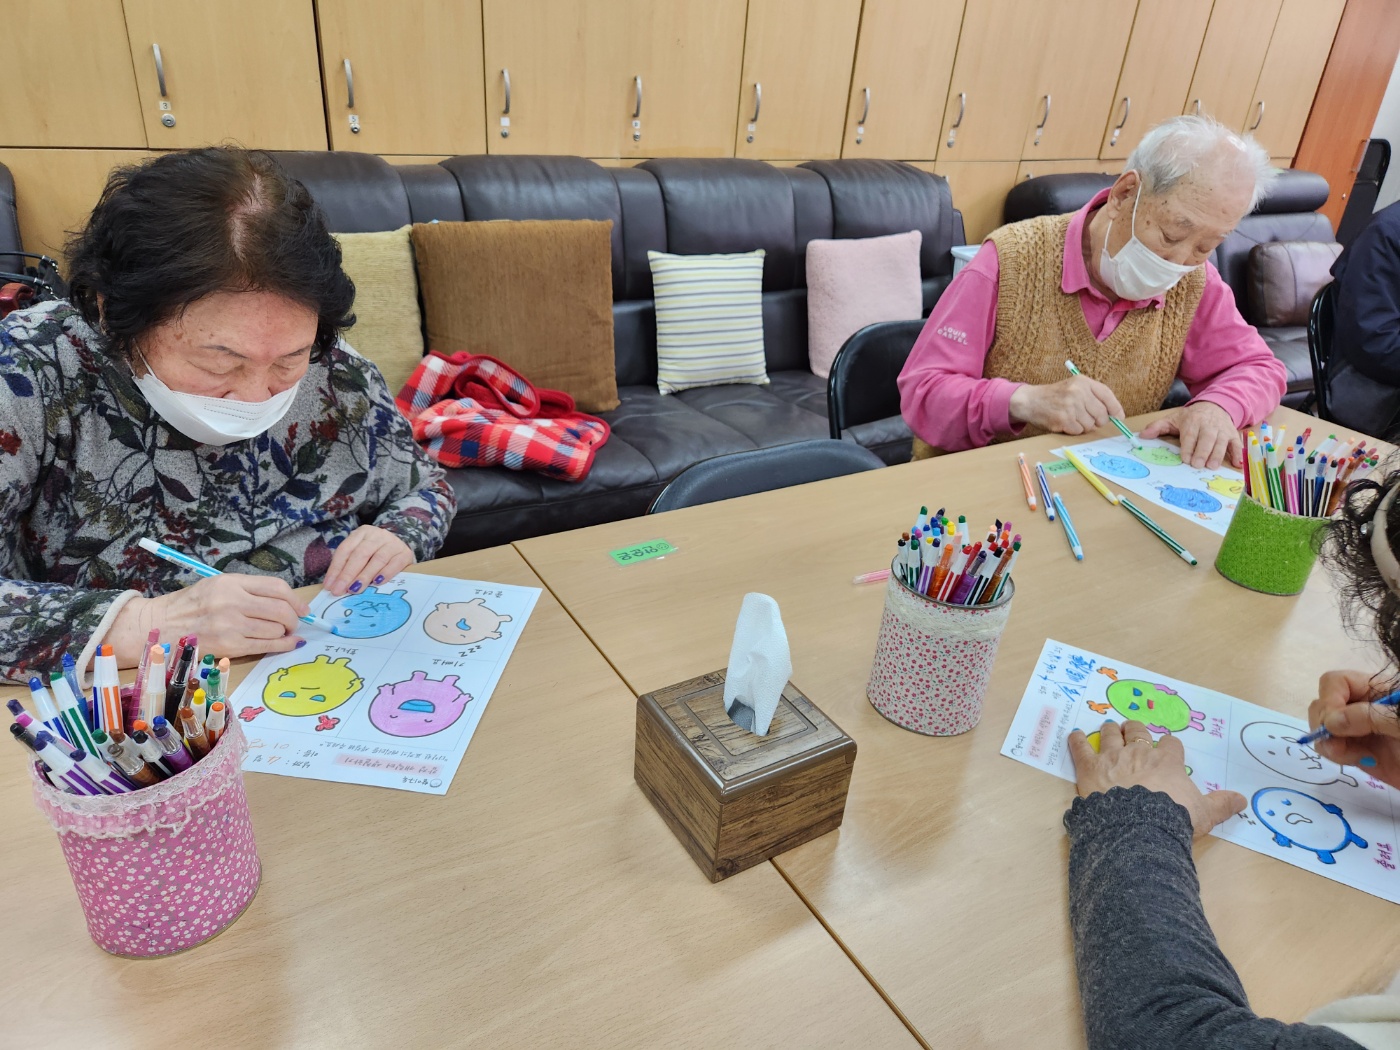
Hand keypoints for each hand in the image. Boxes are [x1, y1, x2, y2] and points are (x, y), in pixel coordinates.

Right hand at [111, 573, 309, 662]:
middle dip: (294, 618)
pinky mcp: (229, 646)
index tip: (303, 608)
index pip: (277, 587)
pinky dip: (283, 645)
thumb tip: (285, 601)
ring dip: (286, 633)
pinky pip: (266, 646)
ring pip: (276, 629)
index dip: (296, 599)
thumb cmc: (190, 605)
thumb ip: (249, 590)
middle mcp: (232, 602)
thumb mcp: (217, 586)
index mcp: (230, 583)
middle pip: (281, 609)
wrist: (159, 626)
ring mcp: (231, 625)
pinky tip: (288, 644)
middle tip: (295, 623)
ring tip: (284, 633)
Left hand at [323, 525, 415, 596]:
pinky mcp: (405, 553)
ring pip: (377, 559)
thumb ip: (348, 567)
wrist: (401, 548)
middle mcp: (377, 535)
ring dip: (364, 576)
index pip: (346, 549)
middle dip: (348, 574)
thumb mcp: (360, 554)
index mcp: (361, 533)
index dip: (336, 568)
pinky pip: (394, 564)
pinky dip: (385, 574)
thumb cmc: (375, 554)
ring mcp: (393, 543)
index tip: (329, 586)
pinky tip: (377, 583)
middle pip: (360, 554)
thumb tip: (334, 586)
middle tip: (339, 590)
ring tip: (355, 589)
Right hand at [1008, 377, 1125, 434]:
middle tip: (1088, 419)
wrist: (1030, 401)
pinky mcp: (1063, 420)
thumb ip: (1093, 396)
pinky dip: (1074, 430)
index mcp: (1083, 382)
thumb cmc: (1055, 396)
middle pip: (1102, 414)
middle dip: (1098, 421)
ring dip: (1084, 426)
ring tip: (1072, 418)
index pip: (1107, 395)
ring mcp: (1070, 406)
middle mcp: (1078, 392)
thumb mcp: (1074, 387)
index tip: (1119, 417)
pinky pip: (1079, 431)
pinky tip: (1065, 423)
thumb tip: (1114, 415)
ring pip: (1091, 425)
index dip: (1115, 408)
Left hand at [1069, 719, 1245, 836]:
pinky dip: (1076, 741)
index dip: (1168, 747)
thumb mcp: (1204, 813)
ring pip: (1111, 735)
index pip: (1170, 745)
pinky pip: (1080, 748)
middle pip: (1138, 732)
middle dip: (1136, 729)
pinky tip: (1074, 735)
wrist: (1139, 827)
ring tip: (1108, 727)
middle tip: (1133, 729)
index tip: (1167, 750)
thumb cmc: (1173, 819)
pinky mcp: (1090, 767)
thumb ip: (1221, 804)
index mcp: (1167, 762)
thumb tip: (1242, 800)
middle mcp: (1140, 753)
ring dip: (1110, 730)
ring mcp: (1113, 757)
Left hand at [1139, 401, 1240, 468]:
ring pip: (1221, 442)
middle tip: (1198, 465)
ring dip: (1218, 454)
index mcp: (1192, 422)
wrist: (1214, 406)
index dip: (1188, 447)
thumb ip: (1157, 427)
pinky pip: (1236, 444)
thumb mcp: (1173, 419)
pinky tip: (1238, 464)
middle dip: (1202, 452)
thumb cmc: (1191, 418)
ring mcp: (1222, 430)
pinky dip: (1238, 454)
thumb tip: (1142, 436)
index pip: (1190, 435)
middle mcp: (1208, 426)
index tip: (1185, 459)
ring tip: (1212, 466)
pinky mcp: (1232, 434)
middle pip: (1206, 439)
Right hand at [1309, 669, 1399, 787]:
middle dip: (1325, 722)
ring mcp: (1361, 730)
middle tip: (1339, 743)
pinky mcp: (1361, 753)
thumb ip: (1371, 717)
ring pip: (1323, 727)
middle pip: (1325, 703)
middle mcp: (1365, 707)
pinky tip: (1359, 761)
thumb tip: (1331, 722)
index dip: (1330, 699)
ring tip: (1353, 756)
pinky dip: (1336, 755)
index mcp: (1379, 690)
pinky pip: (1332, 748)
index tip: (1335, 724)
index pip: (1336, 682)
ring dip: (1329, 742)